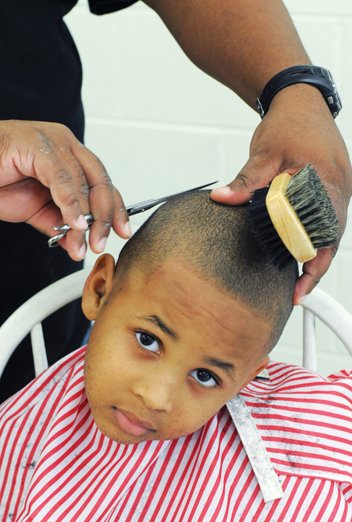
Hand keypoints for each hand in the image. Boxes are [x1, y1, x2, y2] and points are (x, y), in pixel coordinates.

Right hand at [0, 120, 130, 259]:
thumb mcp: (36, 210)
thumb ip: (60, 224)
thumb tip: (79, 246)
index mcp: (70, 157)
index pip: (103, 184)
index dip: (115, 210)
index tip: (122, 232)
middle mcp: (66, 145)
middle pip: (100, 181)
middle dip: (106, 216)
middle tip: (101, 242)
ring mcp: (54, 142)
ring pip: (84, 181)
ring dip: (87, 216)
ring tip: (84, 240)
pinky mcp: (38, 145)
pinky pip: (63, 179)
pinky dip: (71, 204)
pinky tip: (74, 223)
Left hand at [211, 85, 351, 303]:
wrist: (300, 99)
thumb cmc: (288, 122)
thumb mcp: (263, 153)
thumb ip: (245, 181)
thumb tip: (222, 199)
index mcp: (326, 181)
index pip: (324, 234)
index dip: (313, 264)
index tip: (299, 286)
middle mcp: (339, 188)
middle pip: (332, 239)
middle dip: (316, 267)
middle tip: (298, 291)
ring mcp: (339, 188)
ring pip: (332, 232)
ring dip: (317, 254)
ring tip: (300, 278)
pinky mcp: (333, 188)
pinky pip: (328, 220)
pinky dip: (316, 238)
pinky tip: (301, 251)